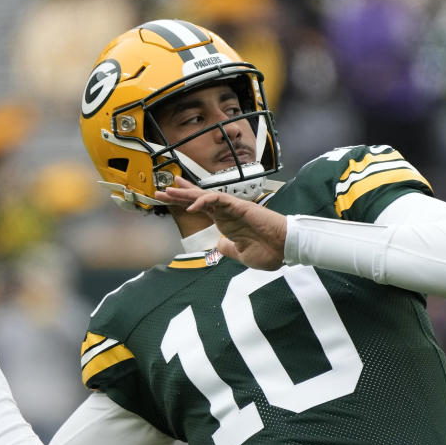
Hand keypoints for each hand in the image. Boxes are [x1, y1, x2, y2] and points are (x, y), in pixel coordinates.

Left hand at [156, 177, 286, 269]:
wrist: (285, 249)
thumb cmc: (268, 252)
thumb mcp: (241, 255)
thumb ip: (228, 249)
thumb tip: (218, 246)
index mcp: (226, 223)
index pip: (202, 209)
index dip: (185, 203)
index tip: (170, 200)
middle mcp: (227, 213)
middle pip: (199, 199)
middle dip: (179, 195)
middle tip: (160, 190)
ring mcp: (232, 209)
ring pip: (205, 196)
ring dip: (186, 193)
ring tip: (169, 189)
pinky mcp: (239, 206)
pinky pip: (219, 199)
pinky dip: (205, 201)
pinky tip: (192, 205)